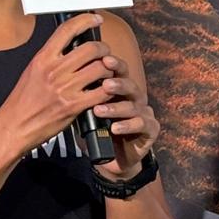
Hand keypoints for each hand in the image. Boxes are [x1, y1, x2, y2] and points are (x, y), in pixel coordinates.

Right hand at [0, 14, 113, 161]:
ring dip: (110, 70)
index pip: (67, 29)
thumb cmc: (23, 101)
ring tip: (108, 74)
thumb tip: (71, 46)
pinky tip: (107, 91)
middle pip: (92, 48)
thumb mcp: (32, 71)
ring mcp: (65, 87)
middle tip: (105, 54)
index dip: (86, 20)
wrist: (14, 126)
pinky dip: (110, 90)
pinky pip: (103, 91)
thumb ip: (51, 58)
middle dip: (104, 49)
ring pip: (101, 68)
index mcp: (43, 58)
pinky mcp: (74, 105)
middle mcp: (54, 70)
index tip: (96, 19)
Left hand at [90, 51, 159, 179]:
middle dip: (118, 84)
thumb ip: (82, 96)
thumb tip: (67, 78)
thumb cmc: (97, 132)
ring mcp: (144, 113)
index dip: (114, 65)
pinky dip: (128, 126)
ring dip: (117, 108)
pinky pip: (143, 124)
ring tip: (99, 111)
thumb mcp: (85, 112)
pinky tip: (115, 128)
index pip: (120, 72)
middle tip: (105, 85)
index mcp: (120, 90)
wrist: (111, 159)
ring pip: (134, 106)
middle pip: (130, 85)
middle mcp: (134, 99)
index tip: (104, 60)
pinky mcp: (151, 130)